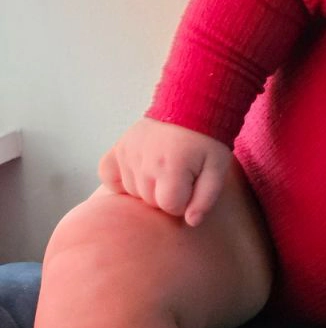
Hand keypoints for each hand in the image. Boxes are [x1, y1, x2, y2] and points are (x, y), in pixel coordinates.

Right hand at [98, 117, 232, 226]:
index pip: (170, 207)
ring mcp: (128, 153)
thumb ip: (205, 198)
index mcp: (171, 167)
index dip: (184, 202)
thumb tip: (190, 221)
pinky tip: (138, 174)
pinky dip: (120, 180)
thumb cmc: (207, 140)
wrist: (190, 106)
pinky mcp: (118, 148)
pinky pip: (107, 175)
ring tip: (164, 169)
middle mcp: (144, 161)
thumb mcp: (217, 169)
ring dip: (148, 187)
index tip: (192, 186)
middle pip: (150, 201)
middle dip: (167, 195)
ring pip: (132, 192)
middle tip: (180, 176)